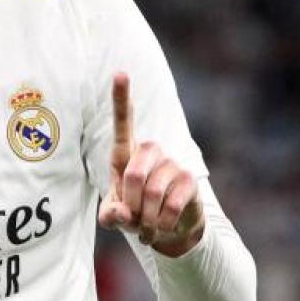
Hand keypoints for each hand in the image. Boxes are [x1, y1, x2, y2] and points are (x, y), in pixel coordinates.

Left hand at [97, 72, 204, 256]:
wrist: (168, 228)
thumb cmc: (135, 213)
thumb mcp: (115, 216)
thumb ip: (111, 215)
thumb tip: (121, 214)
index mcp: (126, 153)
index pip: (123, 123)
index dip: (121, 98)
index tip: (120, 72)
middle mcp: (150, 151)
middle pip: (132, 175)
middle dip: (129, 205)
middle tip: (133, 218)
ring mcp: (171, 162)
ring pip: (152, 193)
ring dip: (147, 218)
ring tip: (147, 226)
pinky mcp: (188, 178)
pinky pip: (170, 204)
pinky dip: (162, 224)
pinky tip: (163, 227)